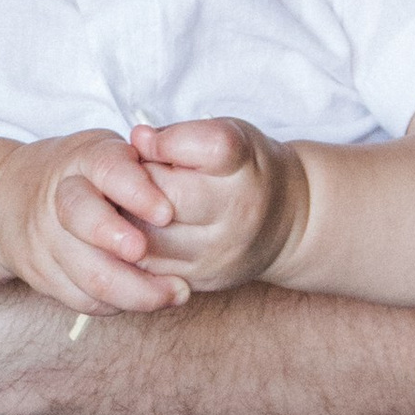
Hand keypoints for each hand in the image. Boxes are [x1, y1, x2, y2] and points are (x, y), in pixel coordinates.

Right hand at [0, 132, 191, 313]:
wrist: (9, 198)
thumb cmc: (86, 173)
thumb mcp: (114, 152)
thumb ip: (151, 161)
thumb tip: (187, 164)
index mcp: (84, 158)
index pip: (107, 168)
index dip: (136, 190)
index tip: (167, 213)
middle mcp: (58, 195)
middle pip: (80, 217)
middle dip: (118, 239)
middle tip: (157, 255)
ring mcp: (45, 237)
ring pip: (86, 272)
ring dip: (135, 289)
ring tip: (177, 292)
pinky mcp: (41, 274)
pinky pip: (82, 298)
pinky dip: (119, 304)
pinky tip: (150, 299)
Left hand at [128, 121, 308, 293]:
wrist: (286, 224)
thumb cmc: (245, 171)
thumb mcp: (227, 137)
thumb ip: (181, 135)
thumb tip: (138, 140)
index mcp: (246, 165)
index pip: (208, 148)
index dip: (165, 142)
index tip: (144, 140)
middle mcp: (239, 212)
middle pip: (171, 198)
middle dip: (139, 183)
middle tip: (131, 175)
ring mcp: (220, 251)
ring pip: (151, 238)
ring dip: (128, 218)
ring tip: (130, 203)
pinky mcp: (202, 279)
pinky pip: (150, 267)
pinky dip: (132, 247)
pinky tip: (134, 230)